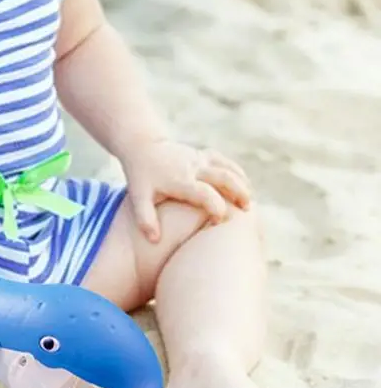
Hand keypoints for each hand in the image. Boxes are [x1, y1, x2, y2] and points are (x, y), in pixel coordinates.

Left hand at [122, 139, 251, 242]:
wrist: (142, 147)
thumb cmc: (141, 177)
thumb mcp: (138, 197)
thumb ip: (145, 219)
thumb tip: (154, 240)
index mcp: (179, 180)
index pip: (204, 193)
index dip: (215, 207)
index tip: (219, 221)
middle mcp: (192, 167)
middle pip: (224, 177)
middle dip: (238, 194)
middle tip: (246, 212)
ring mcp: (199, 159)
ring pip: (228, 168)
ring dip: (242, 184)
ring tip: (249, 203)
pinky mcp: (203, 154)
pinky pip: (225, 161)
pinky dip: (238, 173)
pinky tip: (244, 186)